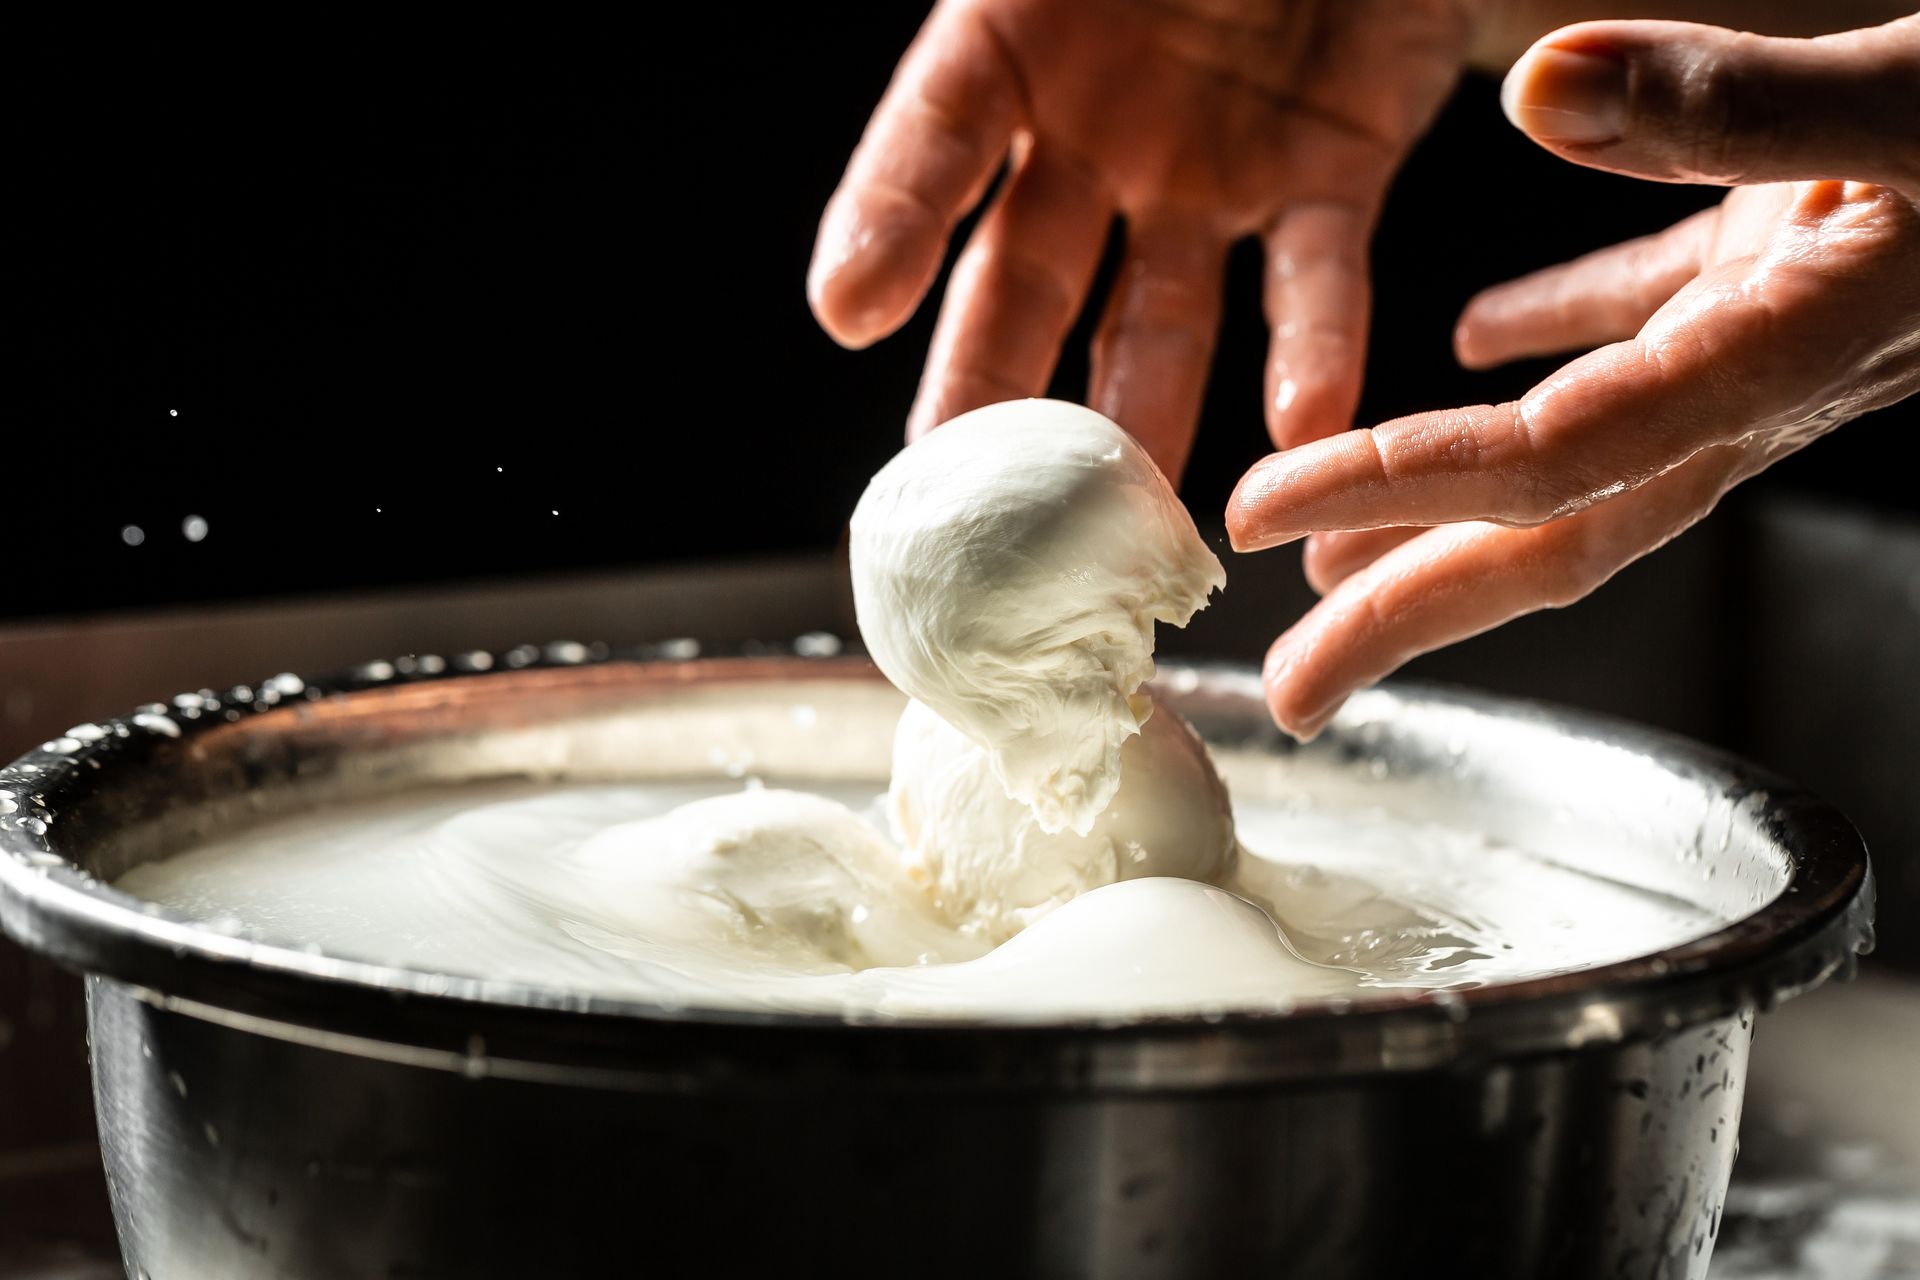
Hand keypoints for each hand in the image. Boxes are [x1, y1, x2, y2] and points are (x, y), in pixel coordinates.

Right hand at [807, 0, 1483, 480]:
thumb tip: (938, 113)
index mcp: (1017, 41)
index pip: (933, 139)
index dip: (886, 222)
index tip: (848, 312)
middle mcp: (1096, 132)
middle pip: (1023, 278)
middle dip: (990, 386)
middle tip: (960, 498)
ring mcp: (1206, 173)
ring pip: (1155, 319)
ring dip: (1140, 418)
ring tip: (1124, 512)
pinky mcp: (1326, 182)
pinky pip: (1314, 275)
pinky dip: (1314, 349)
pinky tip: (1305, 424)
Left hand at [1227, 15, 1919, 737]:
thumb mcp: (1919, 96)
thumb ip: (1732, 102)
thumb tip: (1536, 88)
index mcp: (1781, 360)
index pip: (1547, 463)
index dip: (1399, 496)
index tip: (1266, 523)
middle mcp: (1763, 384)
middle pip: (1553, 532)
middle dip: (1409, 614)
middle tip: (1290, 687)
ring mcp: (1773, 343)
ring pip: (1581, 460)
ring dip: (1453, 511)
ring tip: (1337, 557)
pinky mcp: (1788, 274)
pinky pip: (1643, 338)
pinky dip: (1550, 344)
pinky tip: (1474, 344)